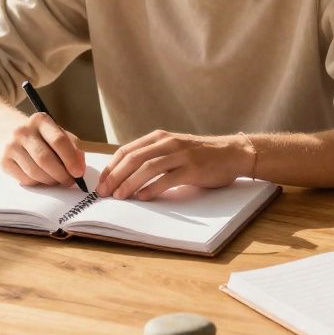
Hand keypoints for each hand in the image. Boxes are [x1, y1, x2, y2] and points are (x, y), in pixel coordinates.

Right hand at [0, 112, 85, 186]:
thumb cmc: (39, 135)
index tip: (78, 172)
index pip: (58, 140)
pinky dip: (38, 183)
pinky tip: (42, 178)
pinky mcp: (3, 161)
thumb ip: (73, 147)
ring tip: (57, 180)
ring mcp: (11, 146)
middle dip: (61, 175)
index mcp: (41, 120)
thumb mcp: (56, 132)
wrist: (6, 130)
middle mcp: (23, 131)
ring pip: (35, 172)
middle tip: (69, 181)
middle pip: (45, 159)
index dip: (70, 159)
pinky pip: (25, 179)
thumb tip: (80, 167)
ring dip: (50, 181)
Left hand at [96, 131, 254, 200]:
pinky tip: (143, 197)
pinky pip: (168, 178)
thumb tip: (125, 175)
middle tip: (104, 192)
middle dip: (115, 176)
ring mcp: (181, 155)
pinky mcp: (193, 168)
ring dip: (130, 183)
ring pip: (148, 167)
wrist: (232, 153)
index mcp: (159, 137)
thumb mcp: (173, 148)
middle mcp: (168, 143)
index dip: (111, 167)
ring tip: (119, 196)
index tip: (101, 182)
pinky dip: (153, 188)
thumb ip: (153, 156)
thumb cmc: (200, 154)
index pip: (127, 150)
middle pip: (134, 158)